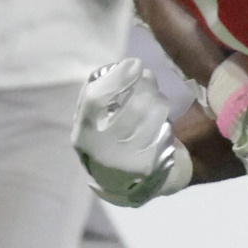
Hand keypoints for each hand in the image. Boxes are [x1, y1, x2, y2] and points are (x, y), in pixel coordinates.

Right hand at [72, 59, 188, 205]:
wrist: (120, 185)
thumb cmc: (105, 141)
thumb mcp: (91, 123)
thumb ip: (99, 97)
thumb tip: (122, 68)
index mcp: (82, 134)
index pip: (96, 99)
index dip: (117, 78)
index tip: (134, 63)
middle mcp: (102, 150)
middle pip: (133, 107)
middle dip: (145, 86)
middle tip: (148, 76)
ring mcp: (127, 161)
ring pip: (153, 119)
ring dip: (158, 102)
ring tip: (156, 98)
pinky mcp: (149, 167)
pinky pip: (164, 134)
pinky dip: (164, 123)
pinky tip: (161, 123)